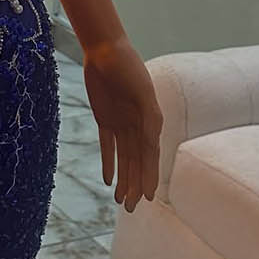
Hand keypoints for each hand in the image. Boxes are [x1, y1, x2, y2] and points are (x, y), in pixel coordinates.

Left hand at [81, 36, 161, 211]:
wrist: (105, 49)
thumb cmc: (127, 66)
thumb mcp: (140, 90)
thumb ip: (148, 115)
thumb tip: (153, 140)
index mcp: (150, 120)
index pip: (150, 155)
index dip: (149, 177)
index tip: (149, 198)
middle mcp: (138, 125)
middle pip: (137, 161)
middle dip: (136, 185)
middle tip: (132, 208)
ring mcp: (122, 123)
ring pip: (124, 158)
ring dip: (124, 179)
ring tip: (121, 200)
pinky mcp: (105, 119)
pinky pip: (108, 146)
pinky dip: (109, 162)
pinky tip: (108, 180)